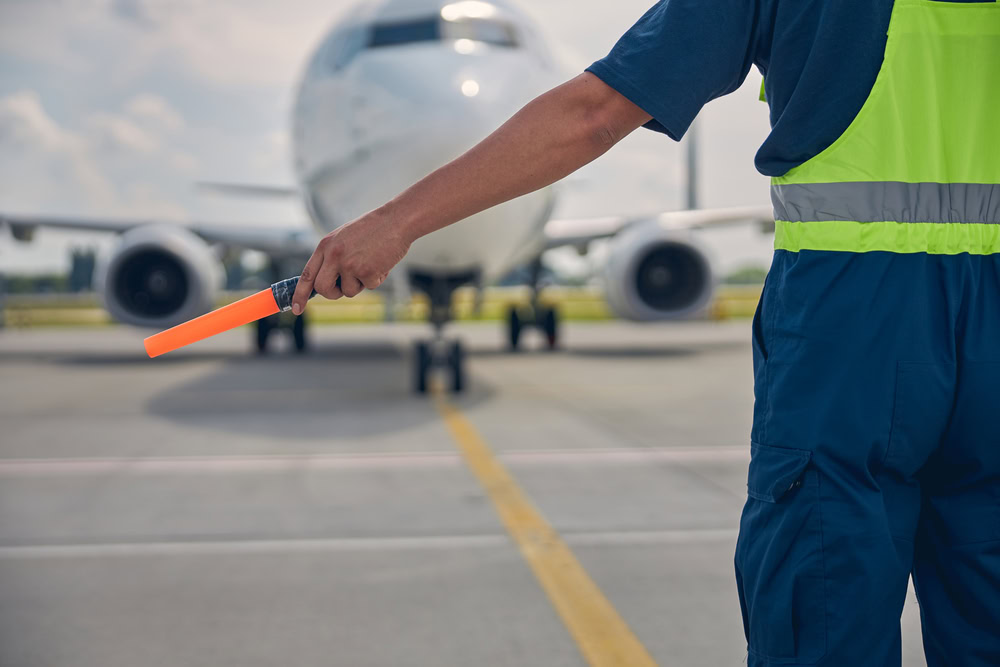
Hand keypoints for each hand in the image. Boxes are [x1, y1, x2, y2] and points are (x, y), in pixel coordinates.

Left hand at [291, 208, 410, 313]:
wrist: (396, 220)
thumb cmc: (373, 229)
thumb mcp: (344, 238)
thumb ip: (332, 257)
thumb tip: (327, 283)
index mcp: (325, 246)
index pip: (307, 275)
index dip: (299, 294)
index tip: (296, 309)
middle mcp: (334, 255)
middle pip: (323, 289)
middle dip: (333, 293)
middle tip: (345, 286)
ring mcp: (349, 264)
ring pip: (349, 291)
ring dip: (361, 284)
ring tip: (371, 263)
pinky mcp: (366, 271)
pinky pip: (369, 287)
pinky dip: (377, 278)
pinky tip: (382, 262)